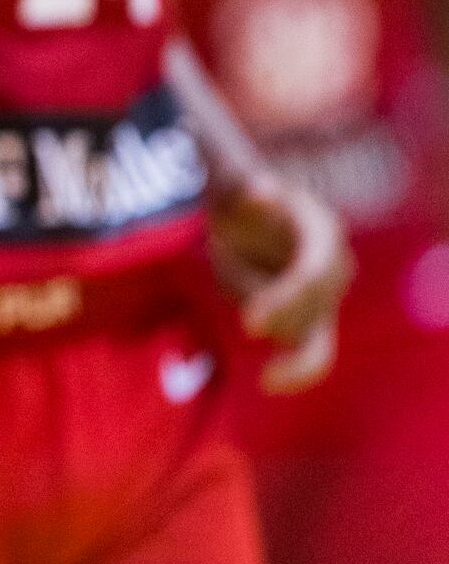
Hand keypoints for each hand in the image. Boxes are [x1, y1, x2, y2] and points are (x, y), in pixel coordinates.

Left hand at [208, 171, 351, 392]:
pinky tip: (268, 382)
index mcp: (321, 231)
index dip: (286, 300)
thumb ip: (240, 183)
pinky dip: (295, 370)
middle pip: (314, 306)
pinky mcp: (310, 319)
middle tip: (247, 322)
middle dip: (279, 314)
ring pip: (303, 330)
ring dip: (261, 314)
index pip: (312, 274)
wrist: (239, 208)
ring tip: (232, 273)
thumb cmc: (236, 192)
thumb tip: (259, 192)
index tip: (249, 323)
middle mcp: (333, 266)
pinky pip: (313, 353)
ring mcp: (324, 295)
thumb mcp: (230, 182)